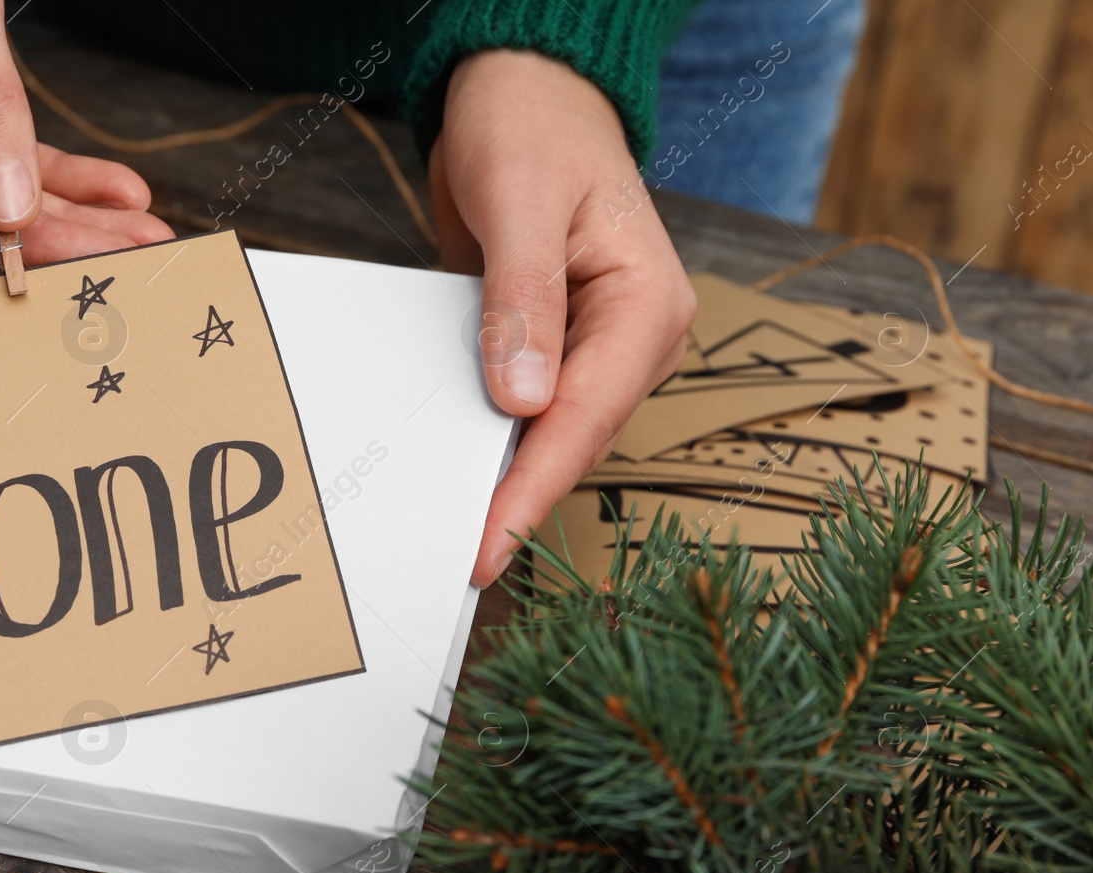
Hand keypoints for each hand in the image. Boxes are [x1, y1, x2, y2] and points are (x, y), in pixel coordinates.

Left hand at [430, 50, 696, 586]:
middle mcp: (634, 336)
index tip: (486, 547)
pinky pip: (525, 406)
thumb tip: (522, 400)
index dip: (532, 488)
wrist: (522, 91)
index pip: (585, 418)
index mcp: (649, 306)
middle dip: (514, 498)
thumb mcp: (519, 202)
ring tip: (443, 531)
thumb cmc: (529, 127)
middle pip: (572, 440)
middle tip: (452, 560)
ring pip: (549, 432)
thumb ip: (522, 301)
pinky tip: (448, 469)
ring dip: (499, 476)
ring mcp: (597, 346)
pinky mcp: (557, 345)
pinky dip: (489, 438)